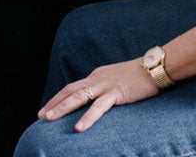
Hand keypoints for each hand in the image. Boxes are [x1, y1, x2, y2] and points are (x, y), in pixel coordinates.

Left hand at [39, 58, 156, 131]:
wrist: (154, 67)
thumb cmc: (139, 76)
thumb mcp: (117, 80)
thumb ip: (106, 88)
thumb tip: (98, 100)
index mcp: (97, 75)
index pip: (73, 87)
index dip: (58, 97)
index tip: (47, 108)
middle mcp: (97, 78)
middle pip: (70, 90)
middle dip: (54, 103)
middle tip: (41, 115)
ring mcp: (106, 85)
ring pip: (78, 96)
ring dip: (62, 107)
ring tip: (49, 118)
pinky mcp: (116, 93)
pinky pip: (99, 107)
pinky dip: (87, 117)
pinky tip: (79, 128)